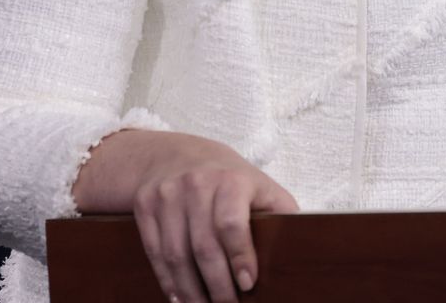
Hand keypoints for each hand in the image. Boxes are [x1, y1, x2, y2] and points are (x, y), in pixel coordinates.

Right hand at [72, 129, 299, 301]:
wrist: (178, 155)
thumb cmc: (230, 179)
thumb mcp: (261, 186)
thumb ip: (281, 213)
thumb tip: (300, 247)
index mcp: (231, 180)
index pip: (232, 224)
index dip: (240, 257)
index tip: (248, 284)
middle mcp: (196, 184)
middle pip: (203, 246)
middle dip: (218, 285)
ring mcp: (166, 195)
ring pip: (176, 254)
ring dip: (191, 290)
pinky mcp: (145, 206)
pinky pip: (155, 252)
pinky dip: (168, 280)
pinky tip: (181, 297)